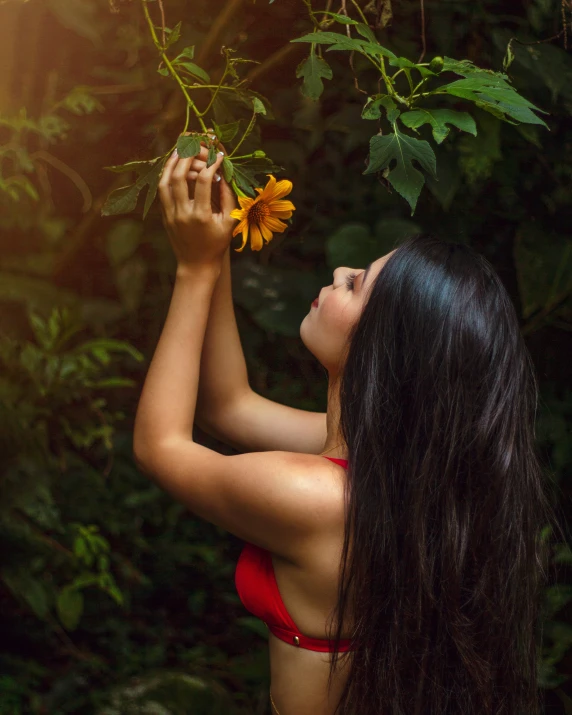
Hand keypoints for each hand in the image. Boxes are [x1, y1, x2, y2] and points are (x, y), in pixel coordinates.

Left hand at [158, 142, 237, 270]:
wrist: (196, 265)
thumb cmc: (217, 244)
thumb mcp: (229, 222)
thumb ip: (227, 197)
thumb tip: (224, 173)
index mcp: (201, 216)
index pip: (203, 180)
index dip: (211, 164)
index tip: (219, 156)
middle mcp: (183, 214)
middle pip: (179, 176)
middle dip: (187, 157)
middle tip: (195, 145)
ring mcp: (170, 215)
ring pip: (165, 182)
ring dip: (172, 163)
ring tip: (180, 149)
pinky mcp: (165, 216)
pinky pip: (162, 191)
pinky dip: (166, 175)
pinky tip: (173, 166)